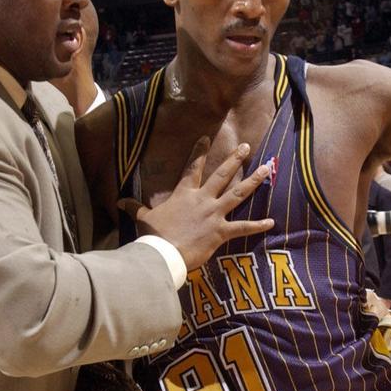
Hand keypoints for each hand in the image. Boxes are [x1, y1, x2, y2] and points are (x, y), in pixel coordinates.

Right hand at [118, 138, 273, 269]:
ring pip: (238, 193)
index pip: (193, 168)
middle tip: (246, 147)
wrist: (163, 253)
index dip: (199, 152)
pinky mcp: (221, 231)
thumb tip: (119, 200)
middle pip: (221, 175)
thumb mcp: (143, 218)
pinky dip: (258, 225)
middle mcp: (203, 199)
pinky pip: (243, 227)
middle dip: (234, 159)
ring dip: (253, 181)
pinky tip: (271, 222)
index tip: (206, 138)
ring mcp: (214, 214)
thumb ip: (135, 207)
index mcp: (184, 194)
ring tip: (267, 169)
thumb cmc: (154, 235)